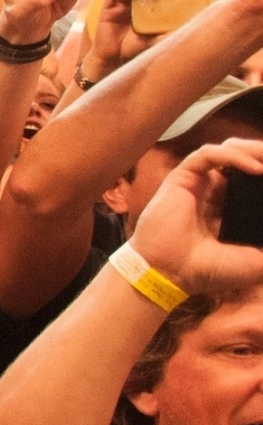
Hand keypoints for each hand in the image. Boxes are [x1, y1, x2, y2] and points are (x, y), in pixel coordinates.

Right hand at [129, 139, 262, 294]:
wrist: (171, 274)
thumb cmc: (208, 271)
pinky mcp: (182, 178)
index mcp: (229, 208)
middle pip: (244, 158)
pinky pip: (208, 155)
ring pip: (228, 150)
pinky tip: (255, 168)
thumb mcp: (257, 260)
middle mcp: (214, 192)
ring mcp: (198, 183)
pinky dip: (233, 155)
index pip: (254, 179)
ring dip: (253, 149)